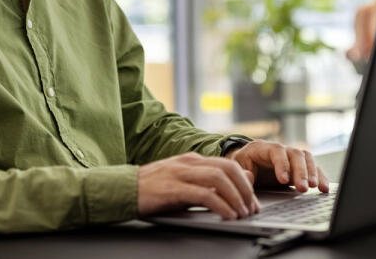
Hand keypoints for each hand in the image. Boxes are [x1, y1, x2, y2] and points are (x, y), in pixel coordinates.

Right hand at [137, 152, 258, 219]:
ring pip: (219, 179)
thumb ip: (210, 181)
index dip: (245, 183)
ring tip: (241, 214)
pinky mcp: (172, 188)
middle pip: (227, 169)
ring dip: (235, 198)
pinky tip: (226, 216)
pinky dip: (220, 205)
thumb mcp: (185, 183)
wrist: (122, 189)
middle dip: (245, 190)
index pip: (228, 165)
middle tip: (251, 208)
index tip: (252, 201)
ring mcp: (180, 173)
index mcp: (192, 159)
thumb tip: (241, 179)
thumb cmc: (154, 189)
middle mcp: (188, 162)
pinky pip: (203, 194)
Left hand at [228, 141, 329, 193]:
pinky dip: (320, 176)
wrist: (246, 165)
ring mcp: (290, 157)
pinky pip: (312, 168)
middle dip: (300, 171)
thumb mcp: (237, 168)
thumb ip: (243, 173)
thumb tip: (249, 176)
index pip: (276, 151)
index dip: (282, 164)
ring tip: (315, 187)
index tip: (284, 180)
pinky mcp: (298, 167)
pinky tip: (324, 188)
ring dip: (312, 173)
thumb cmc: (241, 166)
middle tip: (303, 188)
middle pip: (294, 154)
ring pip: (306, 158)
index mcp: (262, 148)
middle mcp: (279, 149)